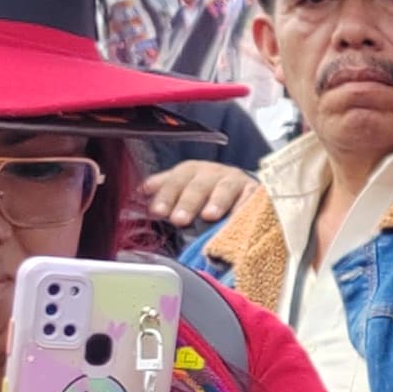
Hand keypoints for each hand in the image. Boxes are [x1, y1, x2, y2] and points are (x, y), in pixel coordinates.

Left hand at [139, 159, 253, 232]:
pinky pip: (251, 197)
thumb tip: (138, 193)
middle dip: (188, 202)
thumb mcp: (182, 189)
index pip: (175, 180)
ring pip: (224, 188)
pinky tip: (239, 217)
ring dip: (216, 201)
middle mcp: (212, 173)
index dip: (165, 195)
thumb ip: (163, 191)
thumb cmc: (207, 192)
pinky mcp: (255, 190)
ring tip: (209, 216)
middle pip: (198, 185)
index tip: (157, 211)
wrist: (240, 188)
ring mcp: (234, 180)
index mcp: (190, 172)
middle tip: (179, 219)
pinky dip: (245, 206)